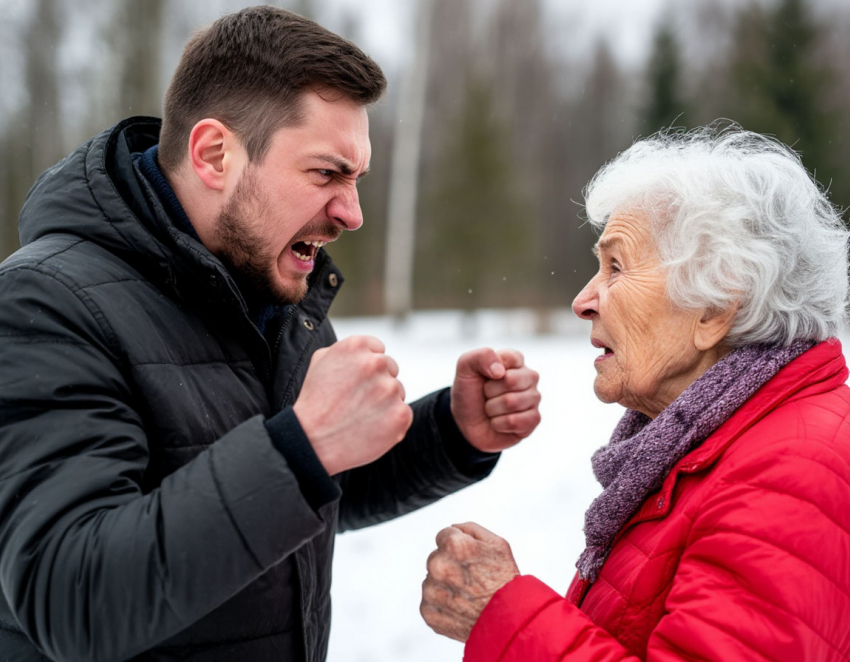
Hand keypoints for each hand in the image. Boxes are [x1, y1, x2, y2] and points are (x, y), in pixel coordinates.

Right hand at [293, 335, 412, 475]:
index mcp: (357, 345)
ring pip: (397, 391)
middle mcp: (376, 363)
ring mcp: (390, 389)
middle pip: (391, 369)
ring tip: (360, 416)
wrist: (311, 441)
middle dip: (378, 383)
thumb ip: (347, 349)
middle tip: (357, 401)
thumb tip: (369, 350)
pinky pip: (403, 413)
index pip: (378, 349)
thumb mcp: (320, 361)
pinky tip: (370, 428)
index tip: (356, 382)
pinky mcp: (400, 414)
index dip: (367, 368)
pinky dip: (391, 421)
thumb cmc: (315, 402)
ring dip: (385, 402)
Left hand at [421, 522, 519, 642]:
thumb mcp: (498, 544)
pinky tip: (460, 607)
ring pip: (432, 580)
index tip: (471, 559)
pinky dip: (442, 604)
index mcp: (454, 546)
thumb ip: (470, 529)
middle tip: (471, 578)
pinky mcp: (428, 613)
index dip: (459, 545)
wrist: (509, 622)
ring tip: (467, 595)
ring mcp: (431, 591)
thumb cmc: (505, 583)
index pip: (443, 536)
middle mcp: (438, 567)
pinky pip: (430, 602)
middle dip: (450, 564)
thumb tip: (453, 527)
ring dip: (445, 585)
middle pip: (436, 558)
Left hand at [451, 348, 540, 451]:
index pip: (510, 357)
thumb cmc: (469, 391)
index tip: (484, 376)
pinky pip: (515, 421)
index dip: (490, 369)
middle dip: (489, 391)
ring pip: (511, 402)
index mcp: (515, 360)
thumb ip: (481, 356)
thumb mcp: (466, 367)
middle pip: (511, 381)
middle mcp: (529, 377)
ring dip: (492, 409)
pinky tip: (498, 422)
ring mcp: (533, 398)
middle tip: (486, 395)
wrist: (465, 421)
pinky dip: (498, 424)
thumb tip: (500, 371)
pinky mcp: (534, 419)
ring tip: (491, 409)